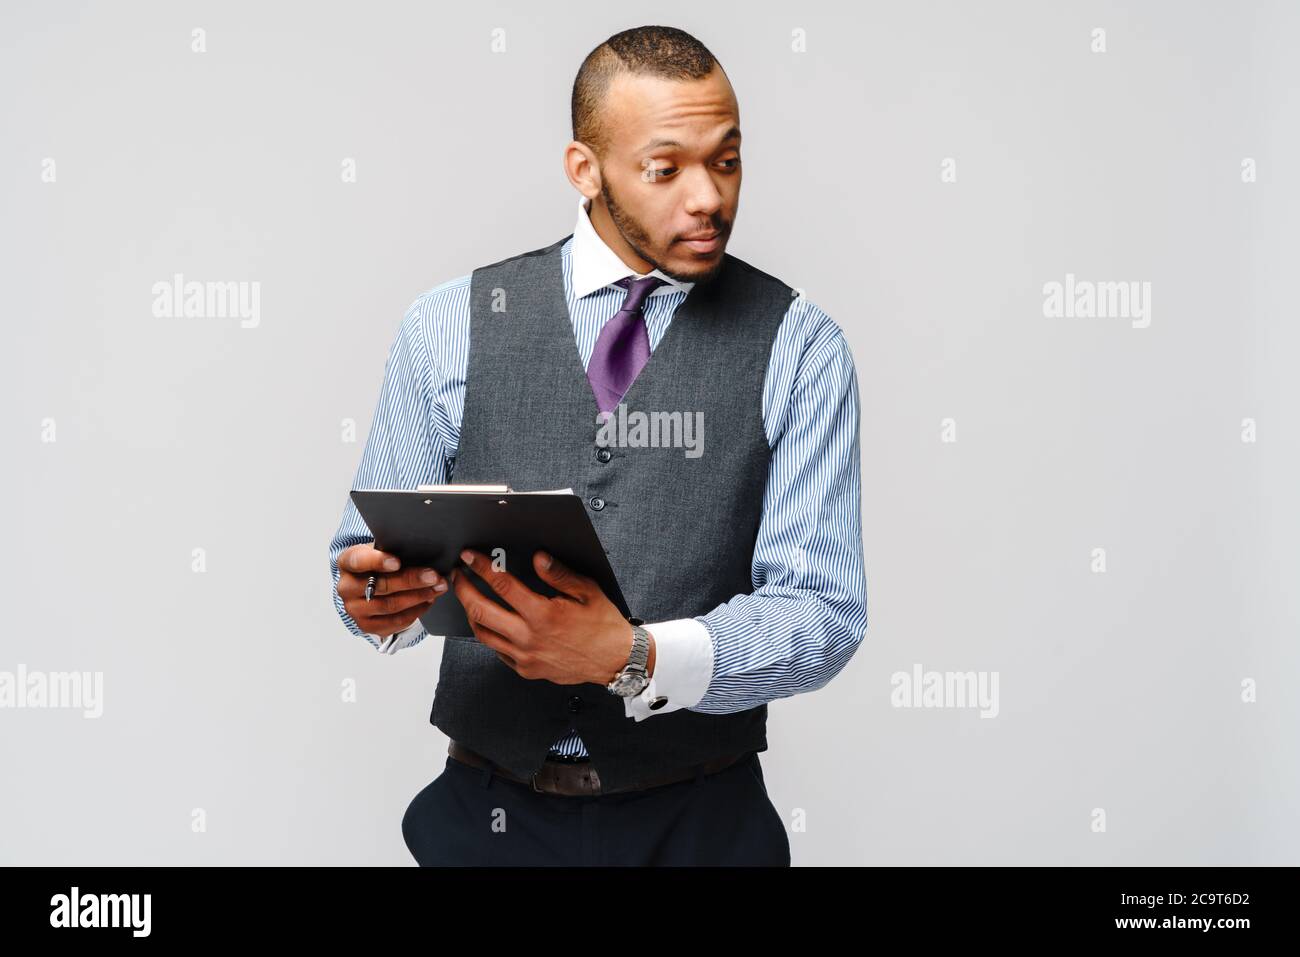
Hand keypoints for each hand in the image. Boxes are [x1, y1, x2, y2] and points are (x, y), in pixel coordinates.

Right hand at [336, 542, 447, 637]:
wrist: (369, 584)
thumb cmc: (379, 564)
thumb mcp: (381, 550)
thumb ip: (394, 550)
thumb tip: (422, 551)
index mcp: (347, 563)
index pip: (357, 561)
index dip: (377, 561)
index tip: (397, 562)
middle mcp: (346, 588)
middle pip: (380, 586)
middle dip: (411, 580)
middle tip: (433, 576)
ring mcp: (355, 609)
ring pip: (390, 606)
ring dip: (418, 596)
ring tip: (437, 588)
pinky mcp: (367, 626)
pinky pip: (395, 622)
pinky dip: (415, 611)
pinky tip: (428, 600)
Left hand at [449, 548, 651, 685]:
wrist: (615, 661)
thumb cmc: (603, 625)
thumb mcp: (587, 591)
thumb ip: (559, 574)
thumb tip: (537, 558)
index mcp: (543, 615)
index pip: (503, 585)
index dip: (482, 568)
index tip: (470, 557)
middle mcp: (529, 638)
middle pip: (481, 611)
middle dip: (464, 589)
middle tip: (458, 575)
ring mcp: (525, 657)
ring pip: (483, 634)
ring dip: (471, 613)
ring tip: (467, 597)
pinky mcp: (526, 669)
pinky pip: (497, 651)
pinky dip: (488, 634)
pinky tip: (489, 622)